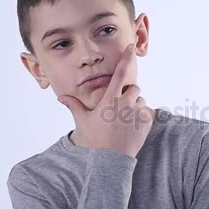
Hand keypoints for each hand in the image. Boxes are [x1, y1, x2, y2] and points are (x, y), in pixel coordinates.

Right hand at [57, 43, 153, 157]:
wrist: (111, 160)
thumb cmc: (96, 140)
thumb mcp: (83, 121)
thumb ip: (73, 106)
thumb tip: (60, 97)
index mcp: (110, 99)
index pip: (120, 73)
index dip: (127, 58)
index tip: (131, 48)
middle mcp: (126, 103)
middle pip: (133, 88)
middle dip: (128, 94)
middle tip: (119, 108)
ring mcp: (137, 112)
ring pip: (141, 99)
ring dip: (135, 105)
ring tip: (124, 121)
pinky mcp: (147, 121)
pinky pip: (147, 111)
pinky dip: (141, 116)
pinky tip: (131, 127)